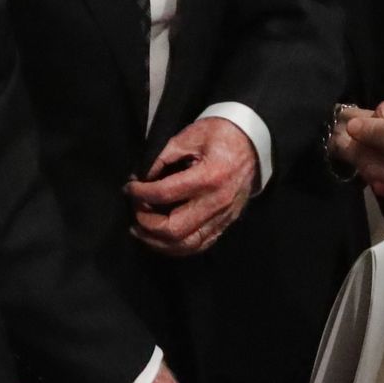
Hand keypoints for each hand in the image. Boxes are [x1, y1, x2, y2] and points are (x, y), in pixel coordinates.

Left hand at [124, 118, 256, 256]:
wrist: (254, 144)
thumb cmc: (221, 135)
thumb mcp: (190, 136)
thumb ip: (163, 156)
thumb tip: (142, 177)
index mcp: (209, 177)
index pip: (164, 194)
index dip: (140, 193)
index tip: (129, 187)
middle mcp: (217, 203)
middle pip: (174, 229)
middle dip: (146, 222)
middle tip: (134, 209)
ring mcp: (224, 217)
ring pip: (186, 244)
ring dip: (158, 241)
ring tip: (140, 229)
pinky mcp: (226, 224)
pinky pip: (200, 245)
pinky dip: (176, 247)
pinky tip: (160, 238)